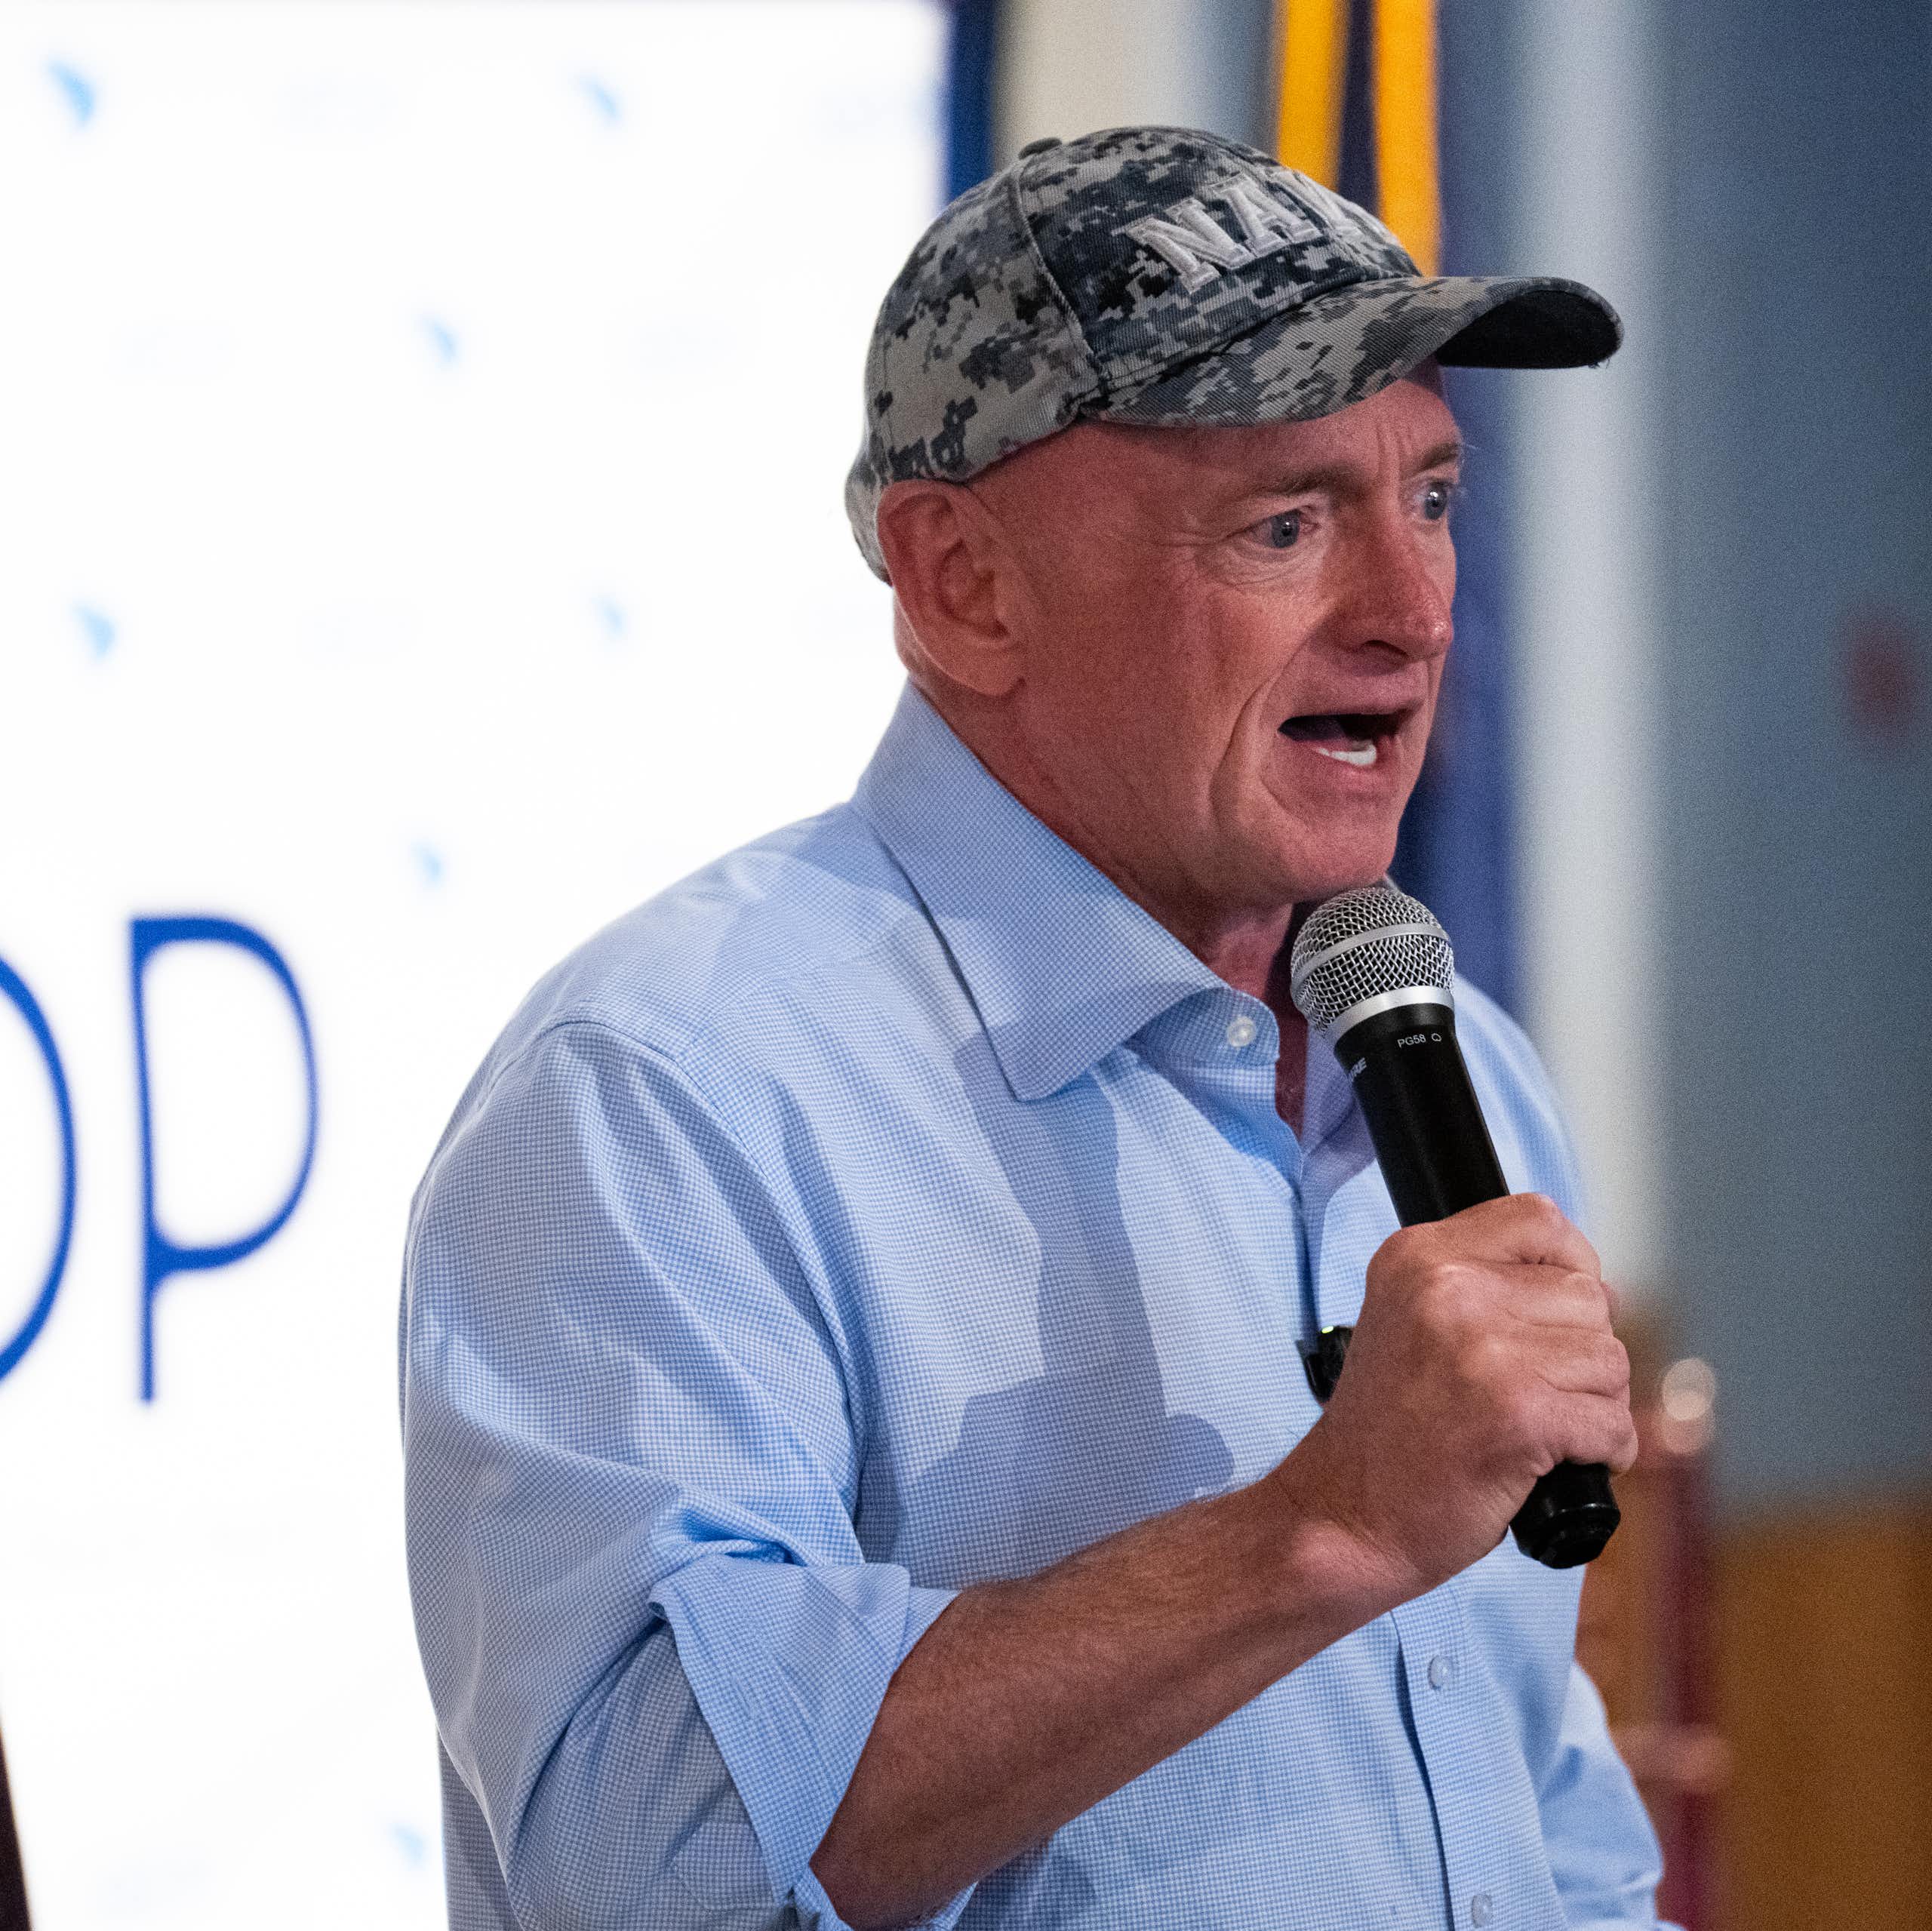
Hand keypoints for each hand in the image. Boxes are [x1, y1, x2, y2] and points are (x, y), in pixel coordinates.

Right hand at [1271, 1193, 1636, 1603]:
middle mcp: (1447, 1289)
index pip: (1539, 1219)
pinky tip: (1554, 1464)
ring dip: (1593, 1405)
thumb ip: (1483, 1285)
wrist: (1343, 1516)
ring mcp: (1482, 1349)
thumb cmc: (1387, 1433)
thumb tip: (1593, 1287)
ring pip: (1610, 1359)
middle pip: (1588, 1296)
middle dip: (1581, 1352)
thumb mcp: (1409, 1320)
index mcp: (1417, 1257)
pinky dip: (1603, 1453)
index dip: (1571, 1265)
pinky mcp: (1518, 1413)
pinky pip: (1613, 1422)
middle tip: (1532, 1392)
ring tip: (1538, 1431)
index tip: (1556, 1315)